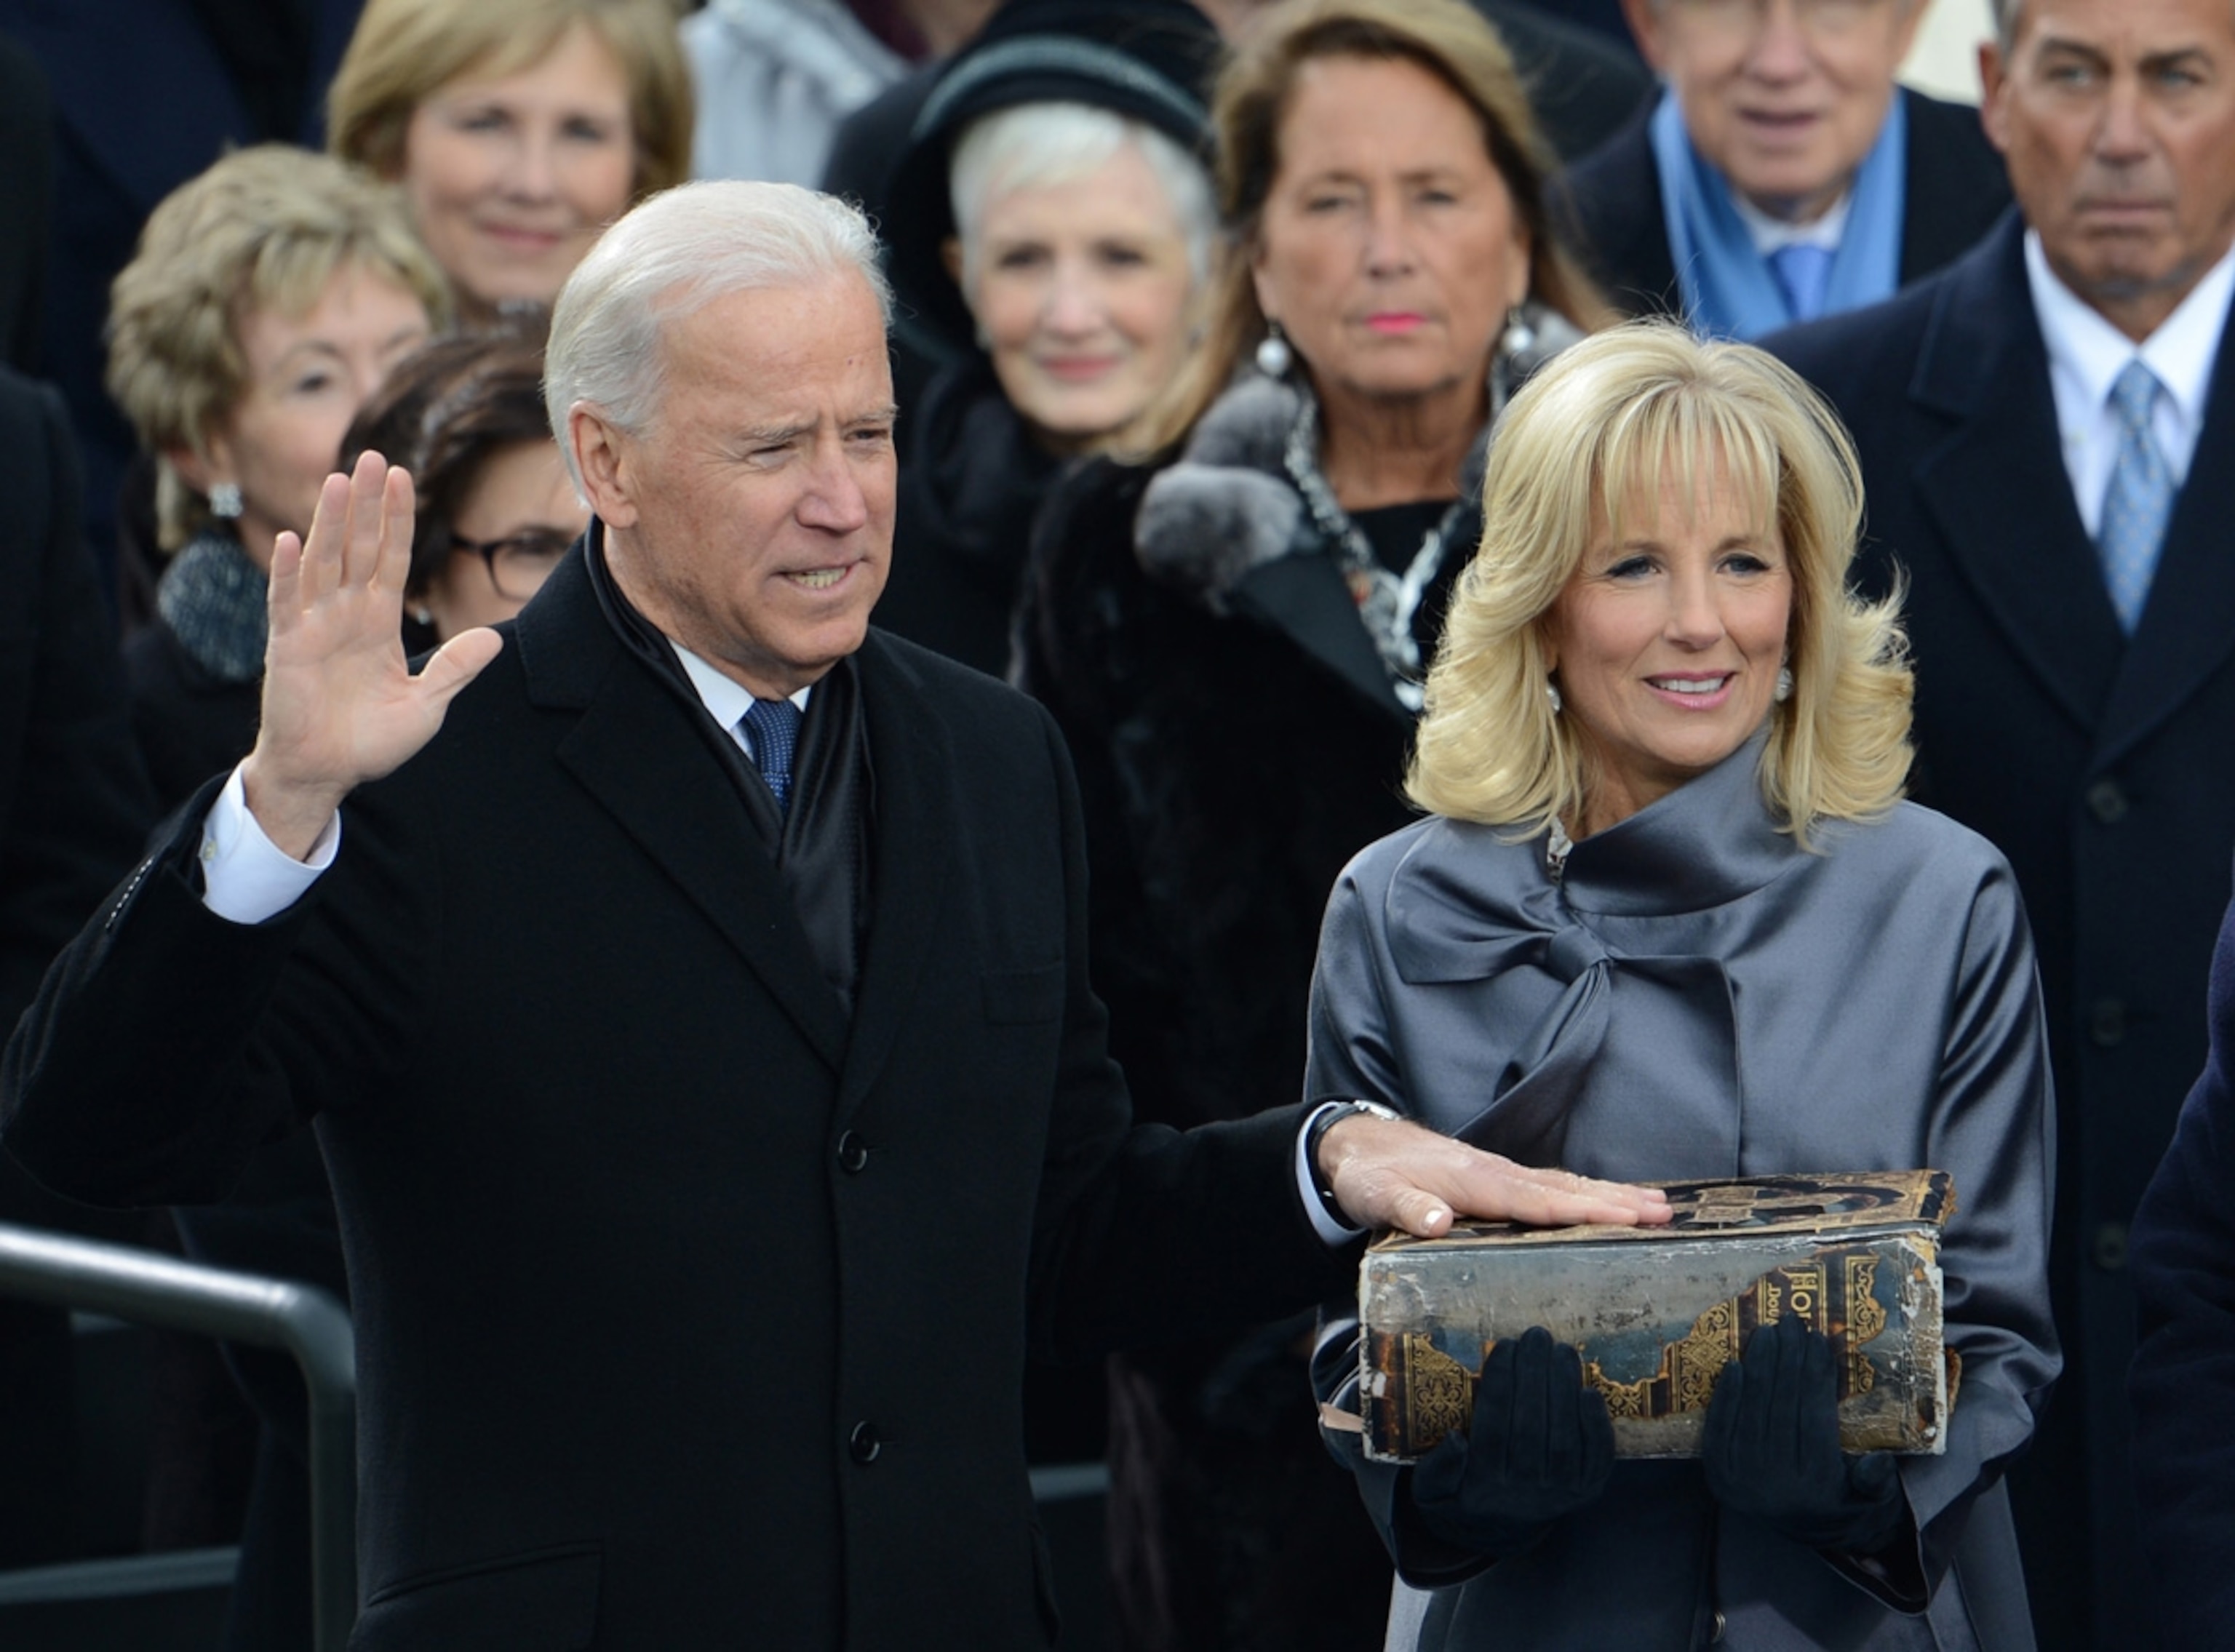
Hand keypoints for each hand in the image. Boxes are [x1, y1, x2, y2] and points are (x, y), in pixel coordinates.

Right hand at [241, 452, 503, 856]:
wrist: (328, 773)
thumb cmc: (372, 741)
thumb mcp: (427, 705)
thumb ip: (455, 669)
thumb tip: (495, 639)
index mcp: (379, 622)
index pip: (392, 559)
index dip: (399, 519)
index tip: (403, 477)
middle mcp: (346, 613)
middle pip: (360, 547)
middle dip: (368, 503)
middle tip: (373, 455)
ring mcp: (315, 625)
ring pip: (324, 562)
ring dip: (331, 521)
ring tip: (339, 479)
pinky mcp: (288, 646)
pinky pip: (287, 602)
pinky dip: (288, 572)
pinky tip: (291, 539)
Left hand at [1316, 1111, 1669, 1237]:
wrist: (1358, 1145)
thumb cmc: (1369, 1175)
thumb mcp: (1376, 1195)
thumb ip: (1407, 1209)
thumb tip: (1441, 1221)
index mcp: (1475, 1181)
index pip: (1538, 1200)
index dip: (1582, 1211)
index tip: (1626, 1218)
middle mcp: (1496, 1174)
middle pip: (1566, 1188)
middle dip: (1616, 1201)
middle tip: (1666, 1213)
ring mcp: (1500, 1174)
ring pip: (1565, 1184)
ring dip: (1610, 1194)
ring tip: (1657, 1205)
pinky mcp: (1497, 1180)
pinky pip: (1551, 1187)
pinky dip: (1586, 1193)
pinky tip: (1607, 1203)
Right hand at [1408, 1326, 1613, 1558]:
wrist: (1500, 1534)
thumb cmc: (1460, 1497)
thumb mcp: (1430, 1491)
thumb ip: (1438, 1468)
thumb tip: (1457, 1439)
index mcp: (1483, 1489)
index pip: (1492, 1430)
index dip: (1499, 1385)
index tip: (1504, 1346)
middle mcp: (1525, 1496)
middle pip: (1530, 1429)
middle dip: (1535, 1376)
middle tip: (1536, 1336)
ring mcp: (1560, 1495)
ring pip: (1564, 1440)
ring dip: (1565, 1390)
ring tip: (1561, 1350)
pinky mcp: (1587, 1491)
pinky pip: (1597, 1458)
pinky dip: (1597, 1426)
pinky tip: (1589, 1390)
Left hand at [1702, 1314, 1904, 1554]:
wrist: (1803, 1529)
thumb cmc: (1844, 1501)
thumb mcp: (1872, 1500)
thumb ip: (1877, 1481)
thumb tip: (1879, 1461)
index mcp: (1815, 1485)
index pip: (1814, 1415)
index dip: (1815, 1373)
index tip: (1819, 1338)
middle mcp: (1775, 1482)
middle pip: (1780, 1405)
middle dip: (1787, 1358)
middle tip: (1792, 1322)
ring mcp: (1741, 1478)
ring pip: (1751, 1409)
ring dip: (1758, 1366)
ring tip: (1767, 1332)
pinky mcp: (1717, 1472)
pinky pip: (1720, 1425)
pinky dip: (1727, 1394)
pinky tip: (1735, 1364)